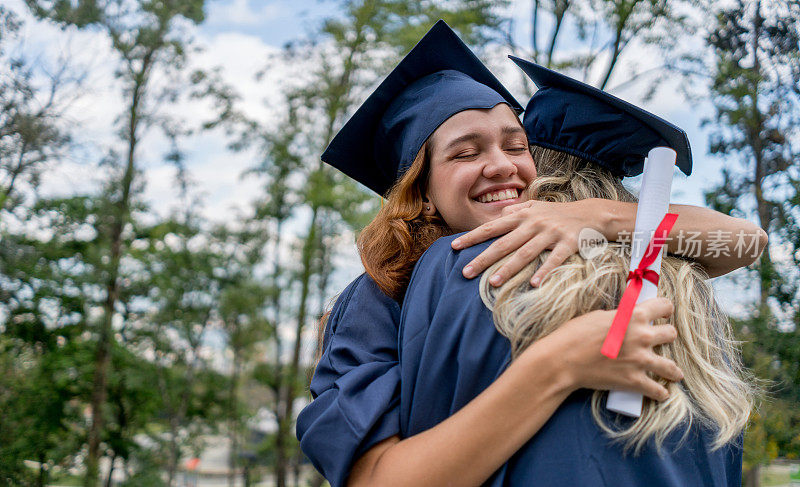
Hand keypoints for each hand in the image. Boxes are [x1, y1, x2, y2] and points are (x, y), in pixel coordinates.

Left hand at [452, 199, 603, 286]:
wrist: (592, 214)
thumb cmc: (557, 213)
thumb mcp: (535, 207)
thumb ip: (515, 211)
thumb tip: (496, 216)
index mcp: (522, 215)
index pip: (492, 227)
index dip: (472, 236)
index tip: (454, 246)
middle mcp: (533, 223)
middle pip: (504, 243)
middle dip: (483, 258)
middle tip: (465, 272)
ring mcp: (551, 233)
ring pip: (526, 252)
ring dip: (509, 268)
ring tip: (493, 282)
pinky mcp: (569, 243)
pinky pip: (555, 259)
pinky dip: (545, 271)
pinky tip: (533, 284)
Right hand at [540, 298, 681, 401]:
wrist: (563, 360)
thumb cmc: (574, 335)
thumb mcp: (598, 316)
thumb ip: (619, 318)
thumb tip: (626, 322)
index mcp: (633, 316)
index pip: (663, 306)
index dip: (664, 309)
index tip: (664, 313)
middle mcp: (642, 336)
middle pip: (671, 334)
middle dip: (667, 337)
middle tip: (662, 341)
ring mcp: (640, 360)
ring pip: (671, 366)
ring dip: (673, 370)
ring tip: (674, 373)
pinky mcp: (634, 381)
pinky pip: (658, 390)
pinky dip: (660, 393)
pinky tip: (661, 393)